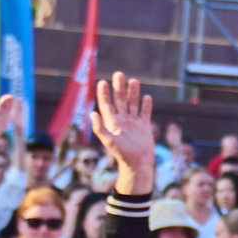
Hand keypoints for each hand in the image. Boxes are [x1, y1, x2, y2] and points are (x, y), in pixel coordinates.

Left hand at [91, 72, 154, 193]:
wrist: (137, 163)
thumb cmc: (122, 154)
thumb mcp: (109, 141)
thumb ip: (99, 128)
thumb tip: (91, 113)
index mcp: (112, 122)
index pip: (106, 104)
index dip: (104, 93)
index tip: (103, 82)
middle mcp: (122, 120)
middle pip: (120, 100)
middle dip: (119, 87)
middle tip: (119, 74)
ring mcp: (133, 123)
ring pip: (133, 104)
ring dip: (133, 93)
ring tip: (134, 81)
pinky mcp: (144, 127)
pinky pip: (145, 113)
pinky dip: (146, 105)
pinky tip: (147, 97)